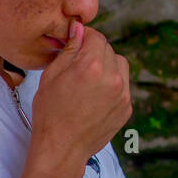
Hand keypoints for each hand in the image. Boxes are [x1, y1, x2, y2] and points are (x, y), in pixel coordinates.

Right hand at [27, 20, 130, 175]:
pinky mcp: (127, 107)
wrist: (62, 148)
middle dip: (95, 51)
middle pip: (108, 50)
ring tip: (90, 79)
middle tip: (79, 64)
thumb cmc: (50, 112)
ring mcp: (123, 94)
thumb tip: (79, 29)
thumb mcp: (51, 75)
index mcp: (91, 66)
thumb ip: (69, 49)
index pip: (96, 36)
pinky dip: (113, 84)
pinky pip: (123, 85)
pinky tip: (96, 96)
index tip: (77, 41)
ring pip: (120, 65)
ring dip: (107, 65)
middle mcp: (112, 77)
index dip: (85, 36)